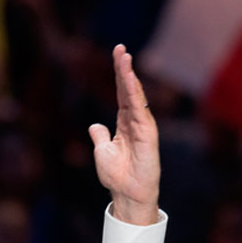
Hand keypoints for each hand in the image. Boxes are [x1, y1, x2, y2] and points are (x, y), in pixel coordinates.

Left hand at [88, 44, 159, 225]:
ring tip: (124, 58)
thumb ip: (100, 136)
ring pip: (135, 96)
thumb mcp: (102, 151)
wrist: (127, 194)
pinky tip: (129, 81)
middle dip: (124, 69)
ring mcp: (142, 126)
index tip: (117, 55)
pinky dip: (134, 95)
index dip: (118, 75)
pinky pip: (140, 110)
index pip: (121, 94)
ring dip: (129, 77)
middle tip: (120, 48)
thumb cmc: (117, 176)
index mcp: (124, 123)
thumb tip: (94, 125)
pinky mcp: (147, 135)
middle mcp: (135, 121)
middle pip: (129, 90)